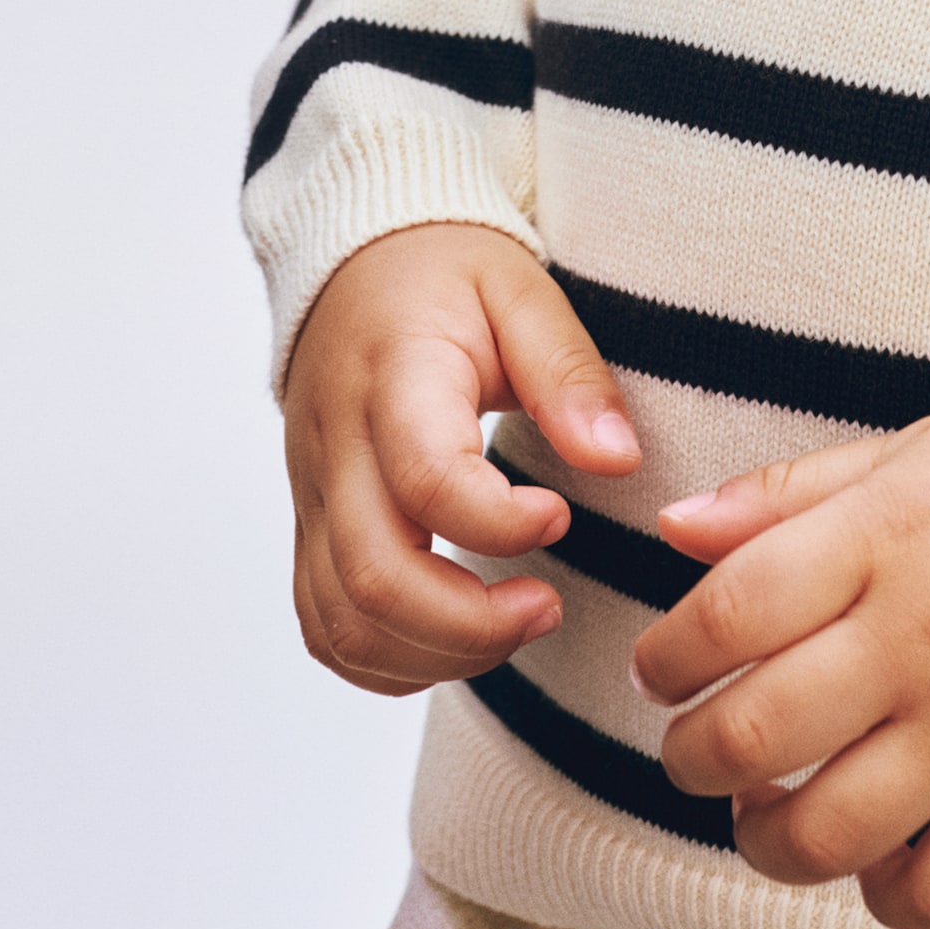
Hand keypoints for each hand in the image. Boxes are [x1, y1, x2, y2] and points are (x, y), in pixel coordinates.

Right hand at [282, 222, 640, 695]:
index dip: (499, 522)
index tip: (561, 515)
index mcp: (394, 378)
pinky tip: (457, 643)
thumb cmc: (447, 276)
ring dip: (432, 654)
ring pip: (341, 621)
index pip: (425, 478)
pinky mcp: (311, 529)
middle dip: (470, 623)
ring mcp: (313, 497)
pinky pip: (325, 626)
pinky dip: (387, 662)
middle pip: (374, 575)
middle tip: (548, 608)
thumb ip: (569, 373)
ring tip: (515, 626)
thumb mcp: (522, 291)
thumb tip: (618, 459)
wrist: (356, 267)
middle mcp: (337, 448)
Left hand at [630, 412, 929, 928]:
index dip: (669, 656)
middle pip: (758, 733)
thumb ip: (786, 494)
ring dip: (766, 841)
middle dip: (692, 759)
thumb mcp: (902, 454)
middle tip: (696, 750)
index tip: (665, 670)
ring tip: (764, 814)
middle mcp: (923, 635)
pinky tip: (873, 856)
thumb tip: (674, 533)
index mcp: (882, 537)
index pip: (732, 611)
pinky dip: (886, 896)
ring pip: (831, 832)